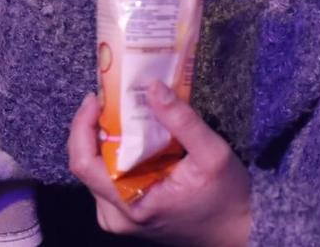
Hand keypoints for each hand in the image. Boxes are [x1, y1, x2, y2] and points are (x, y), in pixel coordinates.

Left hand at [67, 86, 250, 246]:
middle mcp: (117, 217)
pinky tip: (130, 137)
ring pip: (94, 170)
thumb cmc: (227, 198)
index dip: (82, 126)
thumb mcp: (213, 155)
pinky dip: (113, 154)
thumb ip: (182, 121)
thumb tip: (153, 87)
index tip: (96, 98)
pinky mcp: (126, 215)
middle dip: (92, 128)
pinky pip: (106, 179)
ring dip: (102, 140)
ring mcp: (119, 219)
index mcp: (131, 206)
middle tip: (109, 100)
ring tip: (119, 114)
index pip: (83, 163)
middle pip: (84, 164)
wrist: (238, 233)